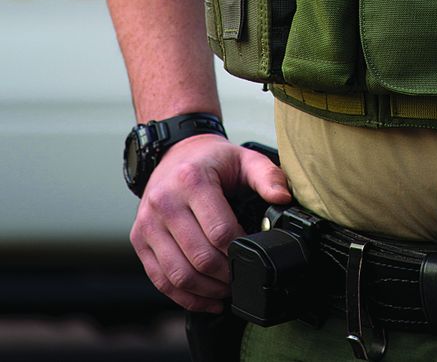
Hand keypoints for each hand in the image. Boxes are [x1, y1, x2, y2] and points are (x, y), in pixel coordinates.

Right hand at [130, 136, 290, 311]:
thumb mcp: (243, 158)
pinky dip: (184, 297)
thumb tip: (282, 198)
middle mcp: (165, 202)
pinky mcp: (139, 240)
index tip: (252, 255)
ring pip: (178, 275)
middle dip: (225, 276)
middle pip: (199, 257)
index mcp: (191, 181)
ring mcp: (148, 223)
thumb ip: (267, 176)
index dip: (239, 251)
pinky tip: (205, 299)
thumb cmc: (211, 160)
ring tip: (226, 291)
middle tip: (241, 279)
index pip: (219, 232)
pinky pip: (160, 280)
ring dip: (206, 291)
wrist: (174, 153)